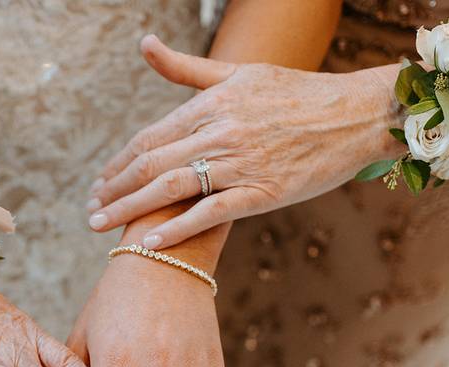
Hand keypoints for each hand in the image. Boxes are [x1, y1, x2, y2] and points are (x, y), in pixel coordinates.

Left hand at [87, 35, 401, 247]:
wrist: (358, 113)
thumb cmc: (296, 92)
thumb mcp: (239, 72)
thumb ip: (187, 68)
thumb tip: (145, 44)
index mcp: (211, 104)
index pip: (150, 138)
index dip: (118, 164)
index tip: (98, 184)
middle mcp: (220, 131)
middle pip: (152, 164)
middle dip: (115, 190)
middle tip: (90, 211)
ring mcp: (241, 162)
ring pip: (173, 187)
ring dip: (132, 209)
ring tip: (103, 227)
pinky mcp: (264, 190)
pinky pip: (213, 211)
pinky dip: (180, 225)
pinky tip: (152, 239)